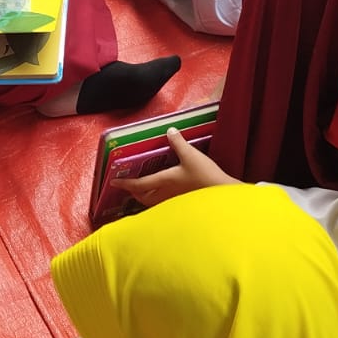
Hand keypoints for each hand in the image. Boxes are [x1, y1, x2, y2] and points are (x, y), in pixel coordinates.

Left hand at [117, 127, 237, 208]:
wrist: (224, 197)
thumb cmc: (206, 176)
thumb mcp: (191, 155)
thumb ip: (179, 143)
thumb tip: (170, 131)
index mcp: (164, 182)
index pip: (139, 185)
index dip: (125, 183)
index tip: (113, 182)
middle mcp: (166, 195)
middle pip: (143, 197)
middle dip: (134, 192)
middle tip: (129, 185)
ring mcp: (174, 202)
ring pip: (153, 203)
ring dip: (145, 197)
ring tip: (143, 190)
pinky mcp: (183, 206)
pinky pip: (164, 205)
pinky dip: (158, 200)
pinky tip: (164, 194)